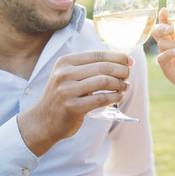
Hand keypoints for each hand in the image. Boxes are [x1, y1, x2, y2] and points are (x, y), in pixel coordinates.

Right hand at [18, 51, 132, 155]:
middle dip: (121, 70)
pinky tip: (119, 97)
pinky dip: (115, 97)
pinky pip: (101, 99)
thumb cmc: (63, 96)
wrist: (44, 120)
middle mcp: (64, 74)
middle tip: (128, 75)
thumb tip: (123, 60)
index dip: (118, 56)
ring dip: (120, 84)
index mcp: (65, 62)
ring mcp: (67, 91)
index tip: (130, 60)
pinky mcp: (72, 107)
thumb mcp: (69, 76)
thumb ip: (90, 67)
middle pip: (103, 67)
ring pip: (104, 81)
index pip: (98, 55)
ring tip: (125, 87)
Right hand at [152, 8, 174, 104]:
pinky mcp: (168, 70)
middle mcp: (172, 48)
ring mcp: (170, 59)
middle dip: (162, 27)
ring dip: (172, 43)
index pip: (168, 26)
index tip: (166, 10)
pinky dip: (169, 53)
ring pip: (161, 45)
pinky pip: (162, 58)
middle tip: (171, 28)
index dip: (165, 18)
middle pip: (158, 33)